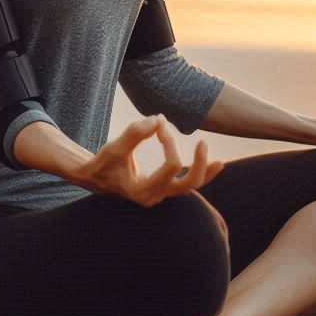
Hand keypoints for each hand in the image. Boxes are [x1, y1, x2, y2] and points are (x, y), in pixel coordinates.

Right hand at [74, 114, 225, 206]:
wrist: (95, 177)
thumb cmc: (104, 162)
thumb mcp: (114, 147)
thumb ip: (135, 133)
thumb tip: (157, 119)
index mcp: (143, 191)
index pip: (171, 165)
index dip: (170, 141)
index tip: (159, 124)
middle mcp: (154, 196)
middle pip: (188, 185)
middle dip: (199, 165)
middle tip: (203, 143)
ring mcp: (160, 194)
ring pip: (190, 187)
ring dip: (205, 172)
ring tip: (220, 162)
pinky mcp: (163, 188)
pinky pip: (186, 183)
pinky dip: (199, 173)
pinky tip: (214, 165)